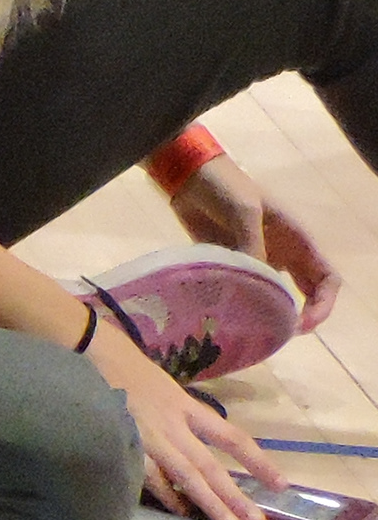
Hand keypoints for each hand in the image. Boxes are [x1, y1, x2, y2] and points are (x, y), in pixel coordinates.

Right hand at [89, 319, 271, 519]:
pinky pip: (150, 477)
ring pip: (187, 476)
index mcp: (188, 408)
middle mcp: (176, 426)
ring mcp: (150, 439)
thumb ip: (182, 416)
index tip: (279, 484)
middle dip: (236, 495)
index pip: (232, 438)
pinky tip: (181, 510)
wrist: (96, 356)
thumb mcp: (166, 390)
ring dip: (209, 503)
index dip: (258, 462)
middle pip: (213, 466)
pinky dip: (166, 494)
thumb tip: (197, 441)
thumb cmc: (130, 372)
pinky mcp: (126, 446)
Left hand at [169, 157, 340, 331]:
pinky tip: (228, 322)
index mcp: (298, 240)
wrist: (192, 181)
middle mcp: (284, 255)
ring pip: (275, 297)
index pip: (327, 278)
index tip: (302, 325)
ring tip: (254, 335)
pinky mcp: (234, 267)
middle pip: (307, 293)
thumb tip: (255, 279)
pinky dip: (243, 309)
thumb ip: (250, 243)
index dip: (322, 304)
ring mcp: (260, 262)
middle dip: (300, 318)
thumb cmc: (226, 187)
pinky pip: (246, 294)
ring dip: (271, 316)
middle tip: (277, 338)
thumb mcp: (244, 210)